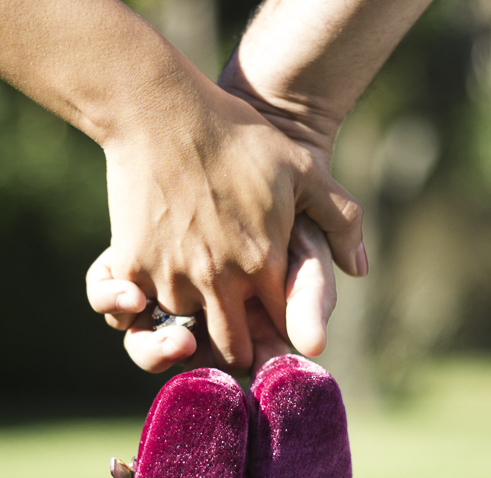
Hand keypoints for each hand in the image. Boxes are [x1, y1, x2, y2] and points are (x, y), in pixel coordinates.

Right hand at [99, 83, 359, 373]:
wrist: (162, 111)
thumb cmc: (237, 136)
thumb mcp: (304, 169)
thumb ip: (341, 219)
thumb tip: (359, 269)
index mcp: (264, 264)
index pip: (281, 328)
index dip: (281, 336)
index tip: (275, 335)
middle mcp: (219, 281)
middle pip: (231, 351)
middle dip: (238, 351)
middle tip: (236, 341)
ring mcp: (172, 277)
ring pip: (182, 335)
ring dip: (190, 329)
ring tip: (195, 313)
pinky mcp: (131, 267)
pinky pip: (137, 313)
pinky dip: (146, 309)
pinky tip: (159, 290)